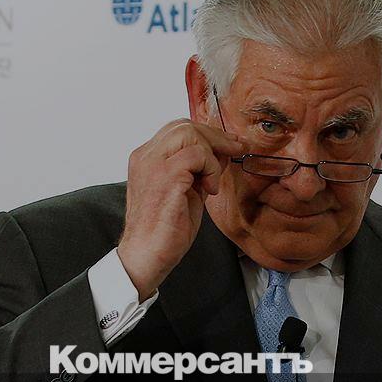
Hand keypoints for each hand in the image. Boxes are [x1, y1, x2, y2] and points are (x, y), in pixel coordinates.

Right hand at [117, 119, 245, 299]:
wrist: (147, 255)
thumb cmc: (165, 230)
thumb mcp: (187, 191)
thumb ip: (200, 170)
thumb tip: (222, 152)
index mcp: (147, 158)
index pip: (177, 129)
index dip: (207, 133)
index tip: (231, 144)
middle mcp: (146, 156)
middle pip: (184, 125)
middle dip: (216, 137)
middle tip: (236, 151)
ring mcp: (153, 164)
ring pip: (190, 134)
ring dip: (211, 155)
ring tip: (212, 181)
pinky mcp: (165, 177)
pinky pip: (197, 155)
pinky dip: (211, 169)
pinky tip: (209, 190)